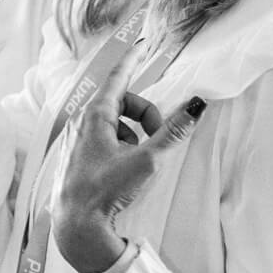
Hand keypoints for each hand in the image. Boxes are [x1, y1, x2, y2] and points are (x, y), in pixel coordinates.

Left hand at [53, 54, 203, 272]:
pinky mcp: (77, 157)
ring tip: (138, 159)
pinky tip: (124, 169)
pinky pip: (104, 138)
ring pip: (114, 122)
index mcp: (95, 116)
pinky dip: (121, 145)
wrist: (77, 227)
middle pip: (122, 102)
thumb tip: (195, 106)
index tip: (142, 46)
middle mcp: (82, 123)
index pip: (118, 77)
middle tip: (158, 137)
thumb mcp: (146, 161)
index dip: (133, 60)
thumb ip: (172, 132)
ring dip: (133, 133)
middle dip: (145, 114)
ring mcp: (77, 140)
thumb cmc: (105, 190)